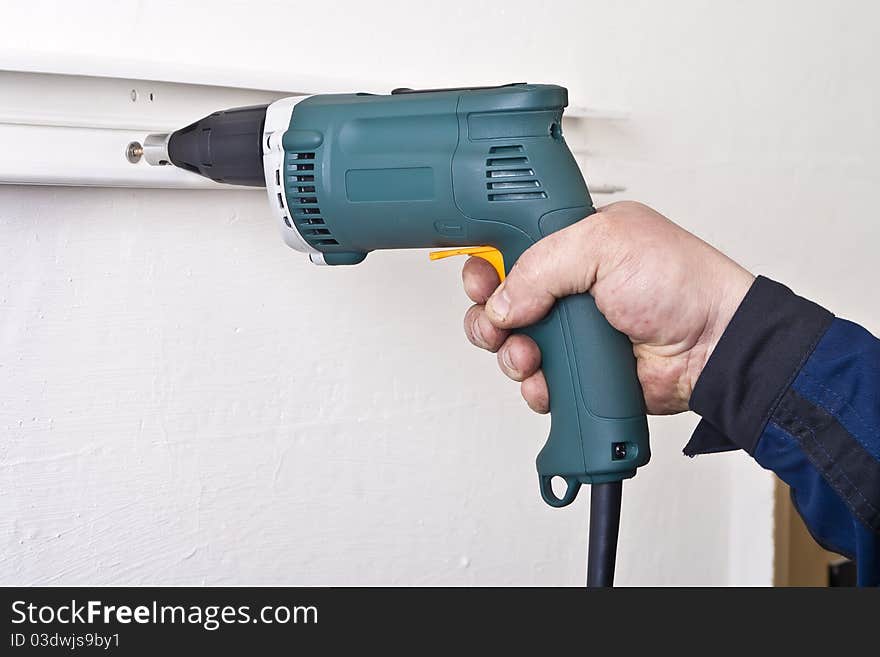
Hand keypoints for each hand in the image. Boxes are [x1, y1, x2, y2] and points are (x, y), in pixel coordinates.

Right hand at [461, 201, 753, 414]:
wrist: (712, 347)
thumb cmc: (681, 284)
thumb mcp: (606, 245)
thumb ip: (542, 265)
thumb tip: (501, 301)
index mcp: (573, 245)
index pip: (510, 248)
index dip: (488, 263)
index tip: (481, 275)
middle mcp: (567, 288)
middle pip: (499, 302)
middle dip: (488, 316)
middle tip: (497, 322)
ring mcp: (571, 332)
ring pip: (510, 346)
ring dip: (510, 353)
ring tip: (531, 354)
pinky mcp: (578, 370)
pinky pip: (535, 382)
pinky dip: (534, 386)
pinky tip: (548, 380)